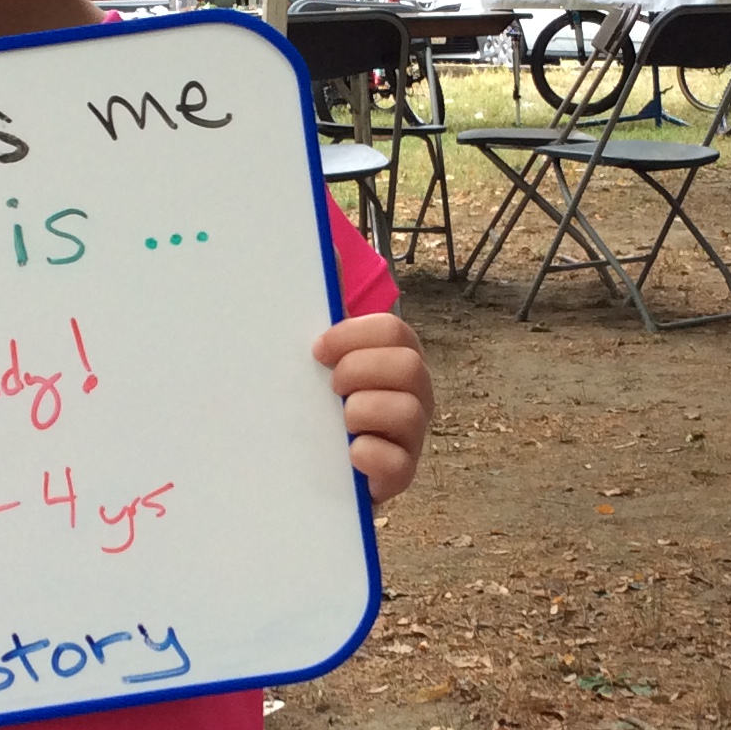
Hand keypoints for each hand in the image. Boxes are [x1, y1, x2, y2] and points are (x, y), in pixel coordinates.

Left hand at [313, 313, 431, 503]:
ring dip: (363, 411)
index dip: (353, 335)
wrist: (316, 472)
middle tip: (332, 387)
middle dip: (360, 370)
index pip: (393, 331)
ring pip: (408, 412)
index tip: (318, 351)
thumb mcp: (325, 364)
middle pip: (409, 365)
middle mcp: (414, 395)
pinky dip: (370, 454)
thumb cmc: (324, 410)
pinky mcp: (399, 475)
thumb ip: (330, 318)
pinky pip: (399, 463)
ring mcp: (411, 436)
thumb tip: (327, 254)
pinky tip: (350, 454)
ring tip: (341, 423)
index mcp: (397, 360)